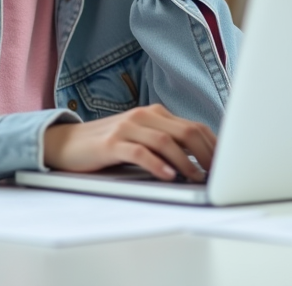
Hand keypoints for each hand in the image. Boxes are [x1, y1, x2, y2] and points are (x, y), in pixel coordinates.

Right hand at [43, 104, 215, 181]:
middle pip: (185, 131)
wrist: (66, 143)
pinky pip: (139, 152)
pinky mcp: (111, 143)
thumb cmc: (106, 145)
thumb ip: (164, 143)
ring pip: (166, 141)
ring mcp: (127, 127)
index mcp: (154, 113)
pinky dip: (157, 165)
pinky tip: (168, 176)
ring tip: (196, 178)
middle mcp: (143, 116)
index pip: (193, 126)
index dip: (213, 145)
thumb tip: (198, 162)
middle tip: (217, 173)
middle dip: (206, 153)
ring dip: (185, 162)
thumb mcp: (139, 138)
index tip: (226, 163)